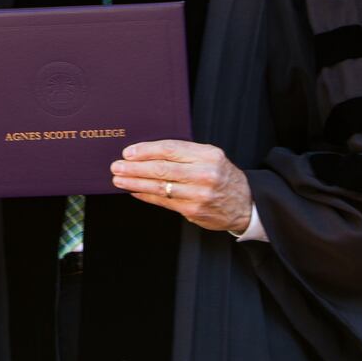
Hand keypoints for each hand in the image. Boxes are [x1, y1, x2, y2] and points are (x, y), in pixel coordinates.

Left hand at [111, 139, 252, 232]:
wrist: (245, 204)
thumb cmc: (221, 176)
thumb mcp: (210, 157)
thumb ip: (184, 154)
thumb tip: (146, 152)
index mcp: (208, 155)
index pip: (170, 149)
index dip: (146, 150)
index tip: (128, 152)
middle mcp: (205, 174)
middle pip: (162, 169)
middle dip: (135, 168)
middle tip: (117, 166)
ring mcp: (199, 194)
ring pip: (160, 187)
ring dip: (135, 183)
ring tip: (119, 179)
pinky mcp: (193, 211)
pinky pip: (164, 201)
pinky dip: (146, 195)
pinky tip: (134, 191)